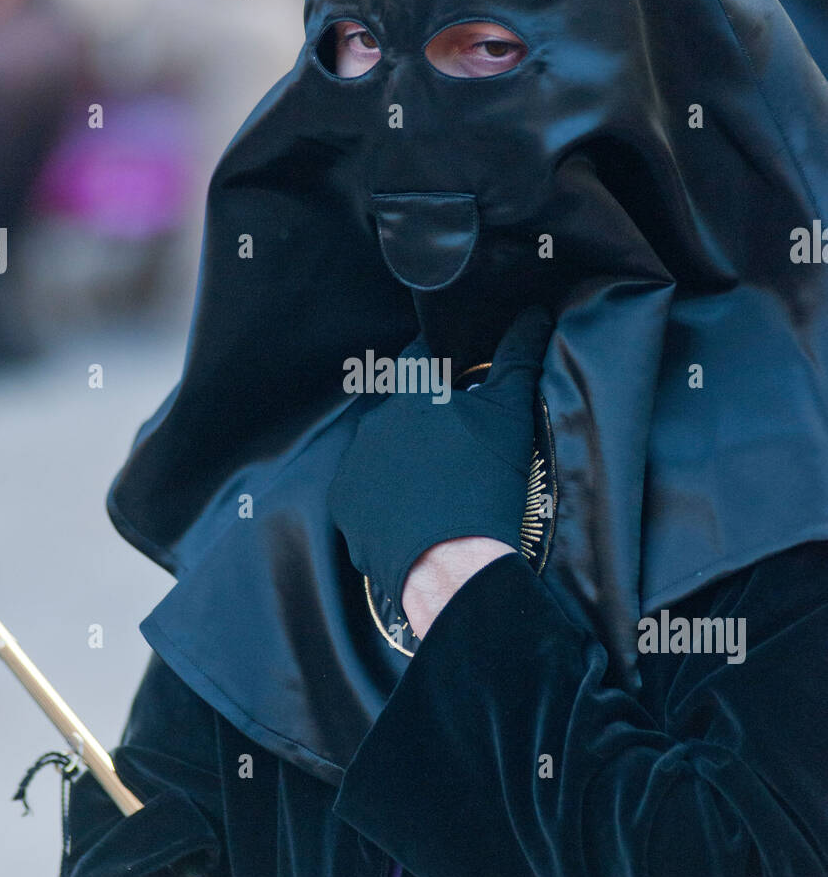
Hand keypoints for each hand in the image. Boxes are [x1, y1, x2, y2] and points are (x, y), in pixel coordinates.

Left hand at [328, 304, 552, 620]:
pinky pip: (365, 493)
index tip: (453, 373)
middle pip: (400, 410)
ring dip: (403, 460)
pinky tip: (415, 514)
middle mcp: (372, 424)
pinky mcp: (344, 508)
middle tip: (457, 445)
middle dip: (424, 420)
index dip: (439, 361)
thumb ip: (518, 358)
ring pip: (381, 451)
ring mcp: (353, 467)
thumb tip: (533, 314)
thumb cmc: (486, 483)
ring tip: (438, 486)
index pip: (419, 359)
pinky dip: (386, 499)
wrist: (453, 562)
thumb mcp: (510, 415)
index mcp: (409, 395)